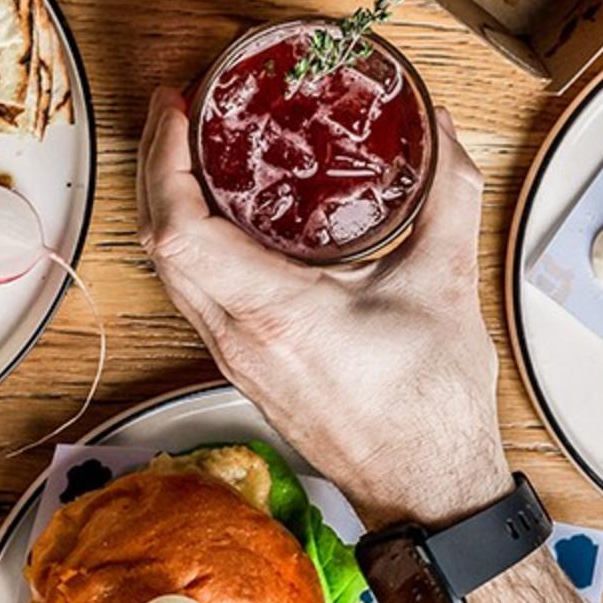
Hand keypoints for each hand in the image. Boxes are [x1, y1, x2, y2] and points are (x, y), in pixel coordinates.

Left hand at [136, 88, 508, 528]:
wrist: (427, 492)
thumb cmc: (432, 410)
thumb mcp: (447, 287)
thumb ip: (447, 198)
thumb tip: (443, 134)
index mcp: (278, 315)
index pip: (180, 231)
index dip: (164, 162)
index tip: (176, 111)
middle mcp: (238, 337)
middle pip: (157, 243)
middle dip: (155, 165)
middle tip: (175, 110)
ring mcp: (232, 355)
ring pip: (167, 270)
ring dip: (165, 203)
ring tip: (187, 148)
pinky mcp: (241, 364)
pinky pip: (190, 292)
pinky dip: (187, 240)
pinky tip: (216, 212)